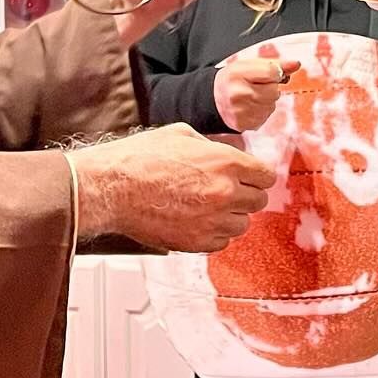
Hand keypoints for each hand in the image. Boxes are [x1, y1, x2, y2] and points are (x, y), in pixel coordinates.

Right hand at [68, 124, 275, 253]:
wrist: (111, 188)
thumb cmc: (139, 159)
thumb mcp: (181, 135)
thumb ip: (212, 147)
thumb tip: (226, 154)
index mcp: (226, 162)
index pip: (265, 175)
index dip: (255, 175)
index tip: (247, 177)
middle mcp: (225, 192)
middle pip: (258, 201)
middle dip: (244, 195)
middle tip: (224, 191)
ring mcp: (213, 220)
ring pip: (242, 224)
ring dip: (230, 216)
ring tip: (206, 206)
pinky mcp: (197, 242)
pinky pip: (222, 241)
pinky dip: (214, 233)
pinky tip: (195, 220)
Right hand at [214, 58, 301, 131]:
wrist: (213, 98)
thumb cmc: (233, 79)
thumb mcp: (250, 65)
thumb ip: (275, 64)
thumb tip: (295, 64)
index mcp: (237, 73)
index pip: (272, 72)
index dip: (274, 73)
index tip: (267, 75)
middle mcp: (237, 93)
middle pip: (274, 91)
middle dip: (270, 88)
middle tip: (256, 86)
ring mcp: (240, 111)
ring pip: (271, 105)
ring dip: (266, 101)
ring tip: (252, 96)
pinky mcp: (243, 124)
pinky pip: (265, 117)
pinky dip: (261, 112)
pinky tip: (249, 107)